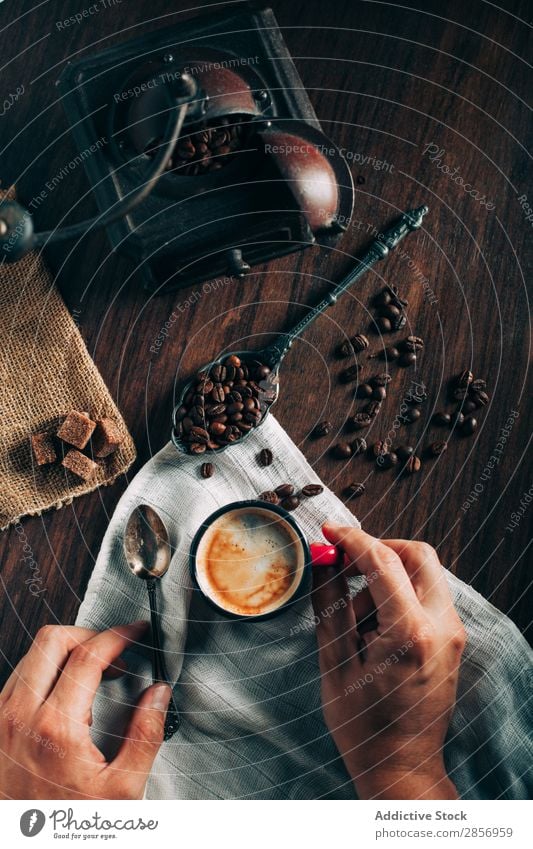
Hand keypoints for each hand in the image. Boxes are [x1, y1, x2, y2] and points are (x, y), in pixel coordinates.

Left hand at [0, 622, 170, 798]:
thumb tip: (158, 694)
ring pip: (32, 655)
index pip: (88, 655)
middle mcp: (21, 715)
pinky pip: (19, 678)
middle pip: (53, 640)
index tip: (135, 633)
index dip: (118, 636)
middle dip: (89, 635)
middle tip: (114, 652)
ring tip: (95, 676)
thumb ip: (145, 735)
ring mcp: (1, 719)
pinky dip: (46, 672)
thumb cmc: (69, 827)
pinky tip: (68, 695)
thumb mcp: (121, 790)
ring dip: (67, 654)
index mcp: (56, 727)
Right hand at [312, 524, 465, 799]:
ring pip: (423, 573)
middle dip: (378, 550)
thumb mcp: (334, 662)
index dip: (353, 539)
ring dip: (387, 578)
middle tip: (345, 567)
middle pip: (417, 554)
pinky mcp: (452, 639)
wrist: (402, 767)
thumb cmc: (364, 726)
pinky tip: (374, 629)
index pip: (383, 560)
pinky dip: (399, 596)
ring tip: (356, 621)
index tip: (330, 533)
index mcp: (410, 632)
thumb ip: (329, 604)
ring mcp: (453, 633)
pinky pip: (427, 596)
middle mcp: (442, 626)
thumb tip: (323, 562)